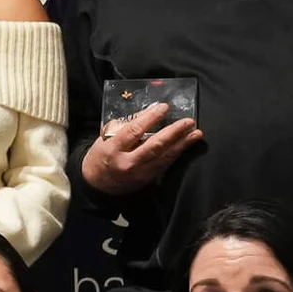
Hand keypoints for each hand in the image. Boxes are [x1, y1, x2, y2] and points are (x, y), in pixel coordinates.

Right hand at [81, 101, 202, 195]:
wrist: (97, 184)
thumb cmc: (102, 155)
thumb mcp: (105, 137)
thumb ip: (124, 125)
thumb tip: (148, 112)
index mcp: (113, 148)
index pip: (134, 131)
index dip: (150, 118)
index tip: (164, 107)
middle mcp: (127, 162)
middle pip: (154, 146)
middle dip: (174, 133)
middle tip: (188, 122)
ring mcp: (139, 173)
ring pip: (164, 157)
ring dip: (182, 144)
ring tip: (195, 133)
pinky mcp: (147, 179)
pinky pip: (165, 165)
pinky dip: (177, 154)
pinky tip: (186, 145)